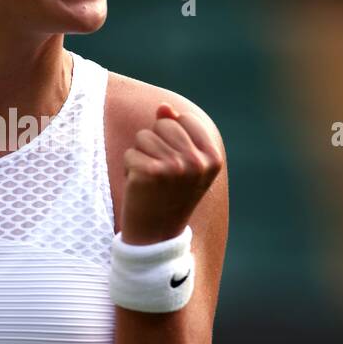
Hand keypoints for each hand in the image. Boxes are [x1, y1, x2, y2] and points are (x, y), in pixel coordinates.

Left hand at [120, 103, 222, 244]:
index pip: (184, 119)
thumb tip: (163, 107)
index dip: (172, 137)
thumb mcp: (183, 163)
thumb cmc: (169, 196)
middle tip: (161, 175)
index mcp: (212, 157)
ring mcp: (174, 167)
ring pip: (144, 137)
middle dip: (155, 144)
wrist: (157, 236)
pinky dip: (130, 169)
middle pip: (163, 125)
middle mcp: (197, 161)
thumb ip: (177, 131)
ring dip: (141, 157)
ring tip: (150, 181)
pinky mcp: (150, 173)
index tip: (176, 164)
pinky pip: (130, 153)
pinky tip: (140, 188)